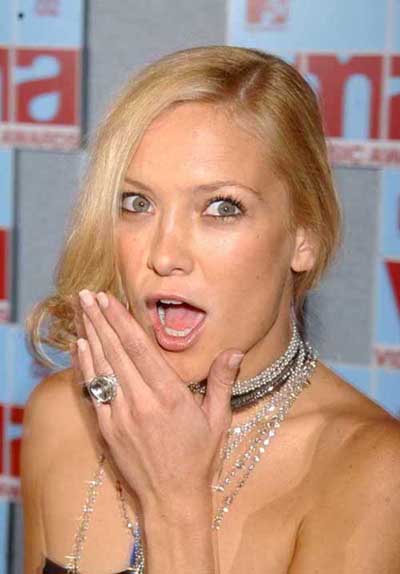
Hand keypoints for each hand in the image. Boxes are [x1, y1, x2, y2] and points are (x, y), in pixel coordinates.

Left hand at [71, 290, 243, 512]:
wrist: (172, 499)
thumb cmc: (198, 459)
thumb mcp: (218, 420)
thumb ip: (222, 382)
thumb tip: (234, 351)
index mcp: (169, 395)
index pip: (139, 348)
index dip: (121, 321)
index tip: (109, 299)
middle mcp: (141, 402)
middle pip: (115, 351)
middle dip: (100, 319)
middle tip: (87, 294)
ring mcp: (120, 415)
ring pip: (101, 367)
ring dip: (89, 336)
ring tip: (81, 310)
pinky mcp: (108, 429)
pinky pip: (93, 391)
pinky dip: (85, 367)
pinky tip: (80, 347)